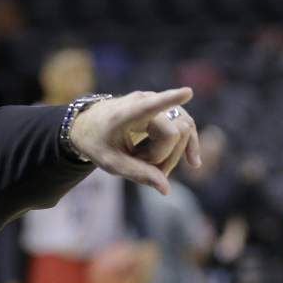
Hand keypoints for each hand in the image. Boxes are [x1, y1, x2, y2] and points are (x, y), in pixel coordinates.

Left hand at [69, 88, 200, 194]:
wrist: (89, 124)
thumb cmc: (97, 143)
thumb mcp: (111, 163)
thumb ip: (137, 173)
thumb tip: (166, 189)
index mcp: (125, 114)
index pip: (150, 106)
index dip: (170, 100)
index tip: (187, 92)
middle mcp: (144, 101)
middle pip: (175, 133)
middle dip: (165, 157)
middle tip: (143, 166)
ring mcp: (157, 101)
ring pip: (184, 129)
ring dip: (174, 153)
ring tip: (153, 166)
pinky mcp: (165, 107)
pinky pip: (185, 126)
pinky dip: (186, 145)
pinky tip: (193, 162)